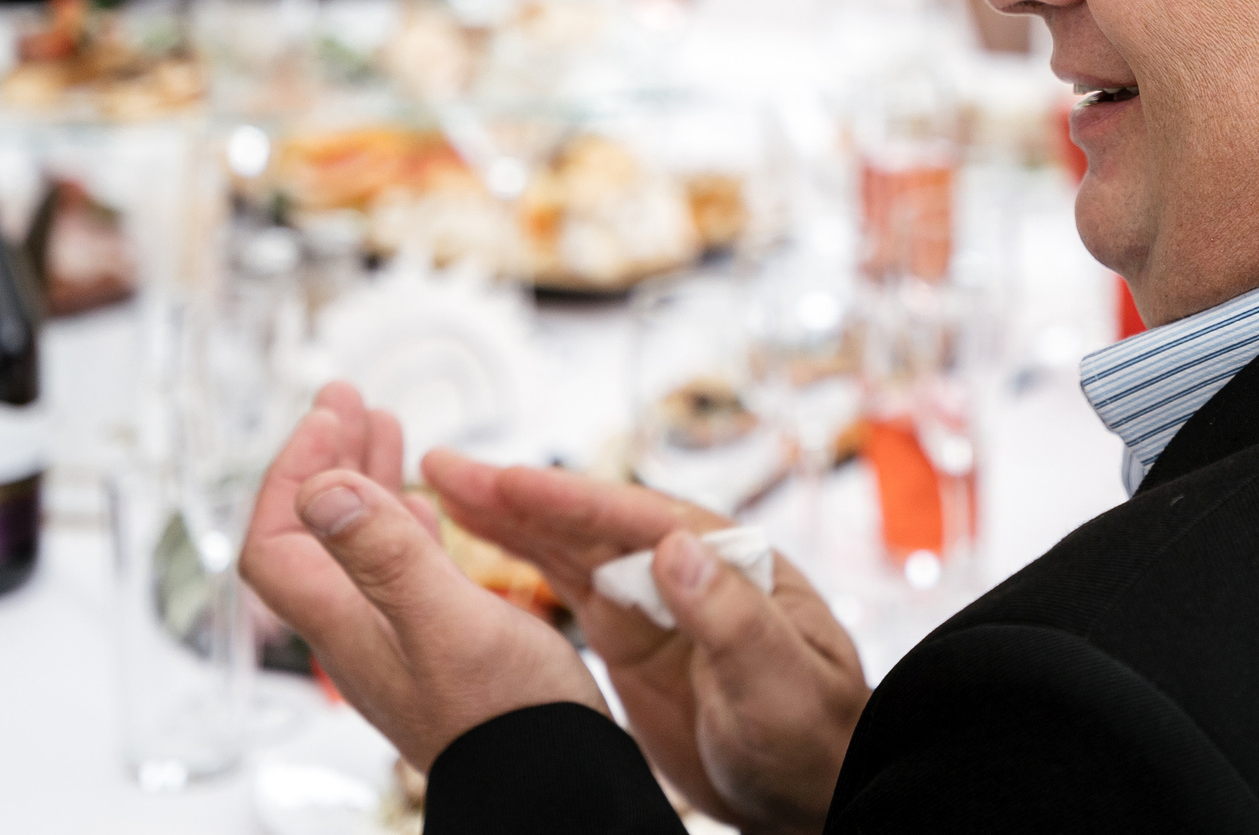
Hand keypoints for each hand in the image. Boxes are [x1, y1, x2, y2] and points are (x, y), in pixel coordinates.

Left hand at [238, 384, 607, 769]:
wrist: (550, 787)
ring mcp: (396, 638)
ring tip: (384, 423)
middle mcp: (361, 629)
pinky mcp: (435, 645)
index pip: (277, 539)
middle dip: (325, 458)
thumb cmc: (506, 718)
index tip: (329, 416)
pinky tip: (425, 506)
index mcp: (348, 622)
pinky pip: (400, 568)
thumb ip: (385, 554)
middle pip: (313, 533)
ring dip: (365, 479)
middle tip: (346, 397)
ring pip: (358, 544)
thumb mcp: (448, 621)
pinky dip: (405, 520)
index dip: (292, 472)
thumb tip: (321, 490)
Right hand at [426, 450, 870, 834]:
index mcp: (727, 561)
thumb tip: (677, 545)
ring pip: (569, 547)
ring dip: (508, 519)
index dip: (568, 499)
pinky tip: (478, 546)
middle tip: (444, 466)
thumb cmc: (815, 735)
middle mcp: (685, 568)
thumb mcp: (778, 680)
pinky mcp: (633, 636)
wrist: (813, 790)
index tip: (505, 482)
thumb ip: (731, 616)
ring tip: (442, 489)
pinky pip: (567, 588)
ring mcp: (655, 601)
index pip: (637, 519)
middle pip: (590, 522)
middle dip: (518, 495)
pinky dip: (522, 563)